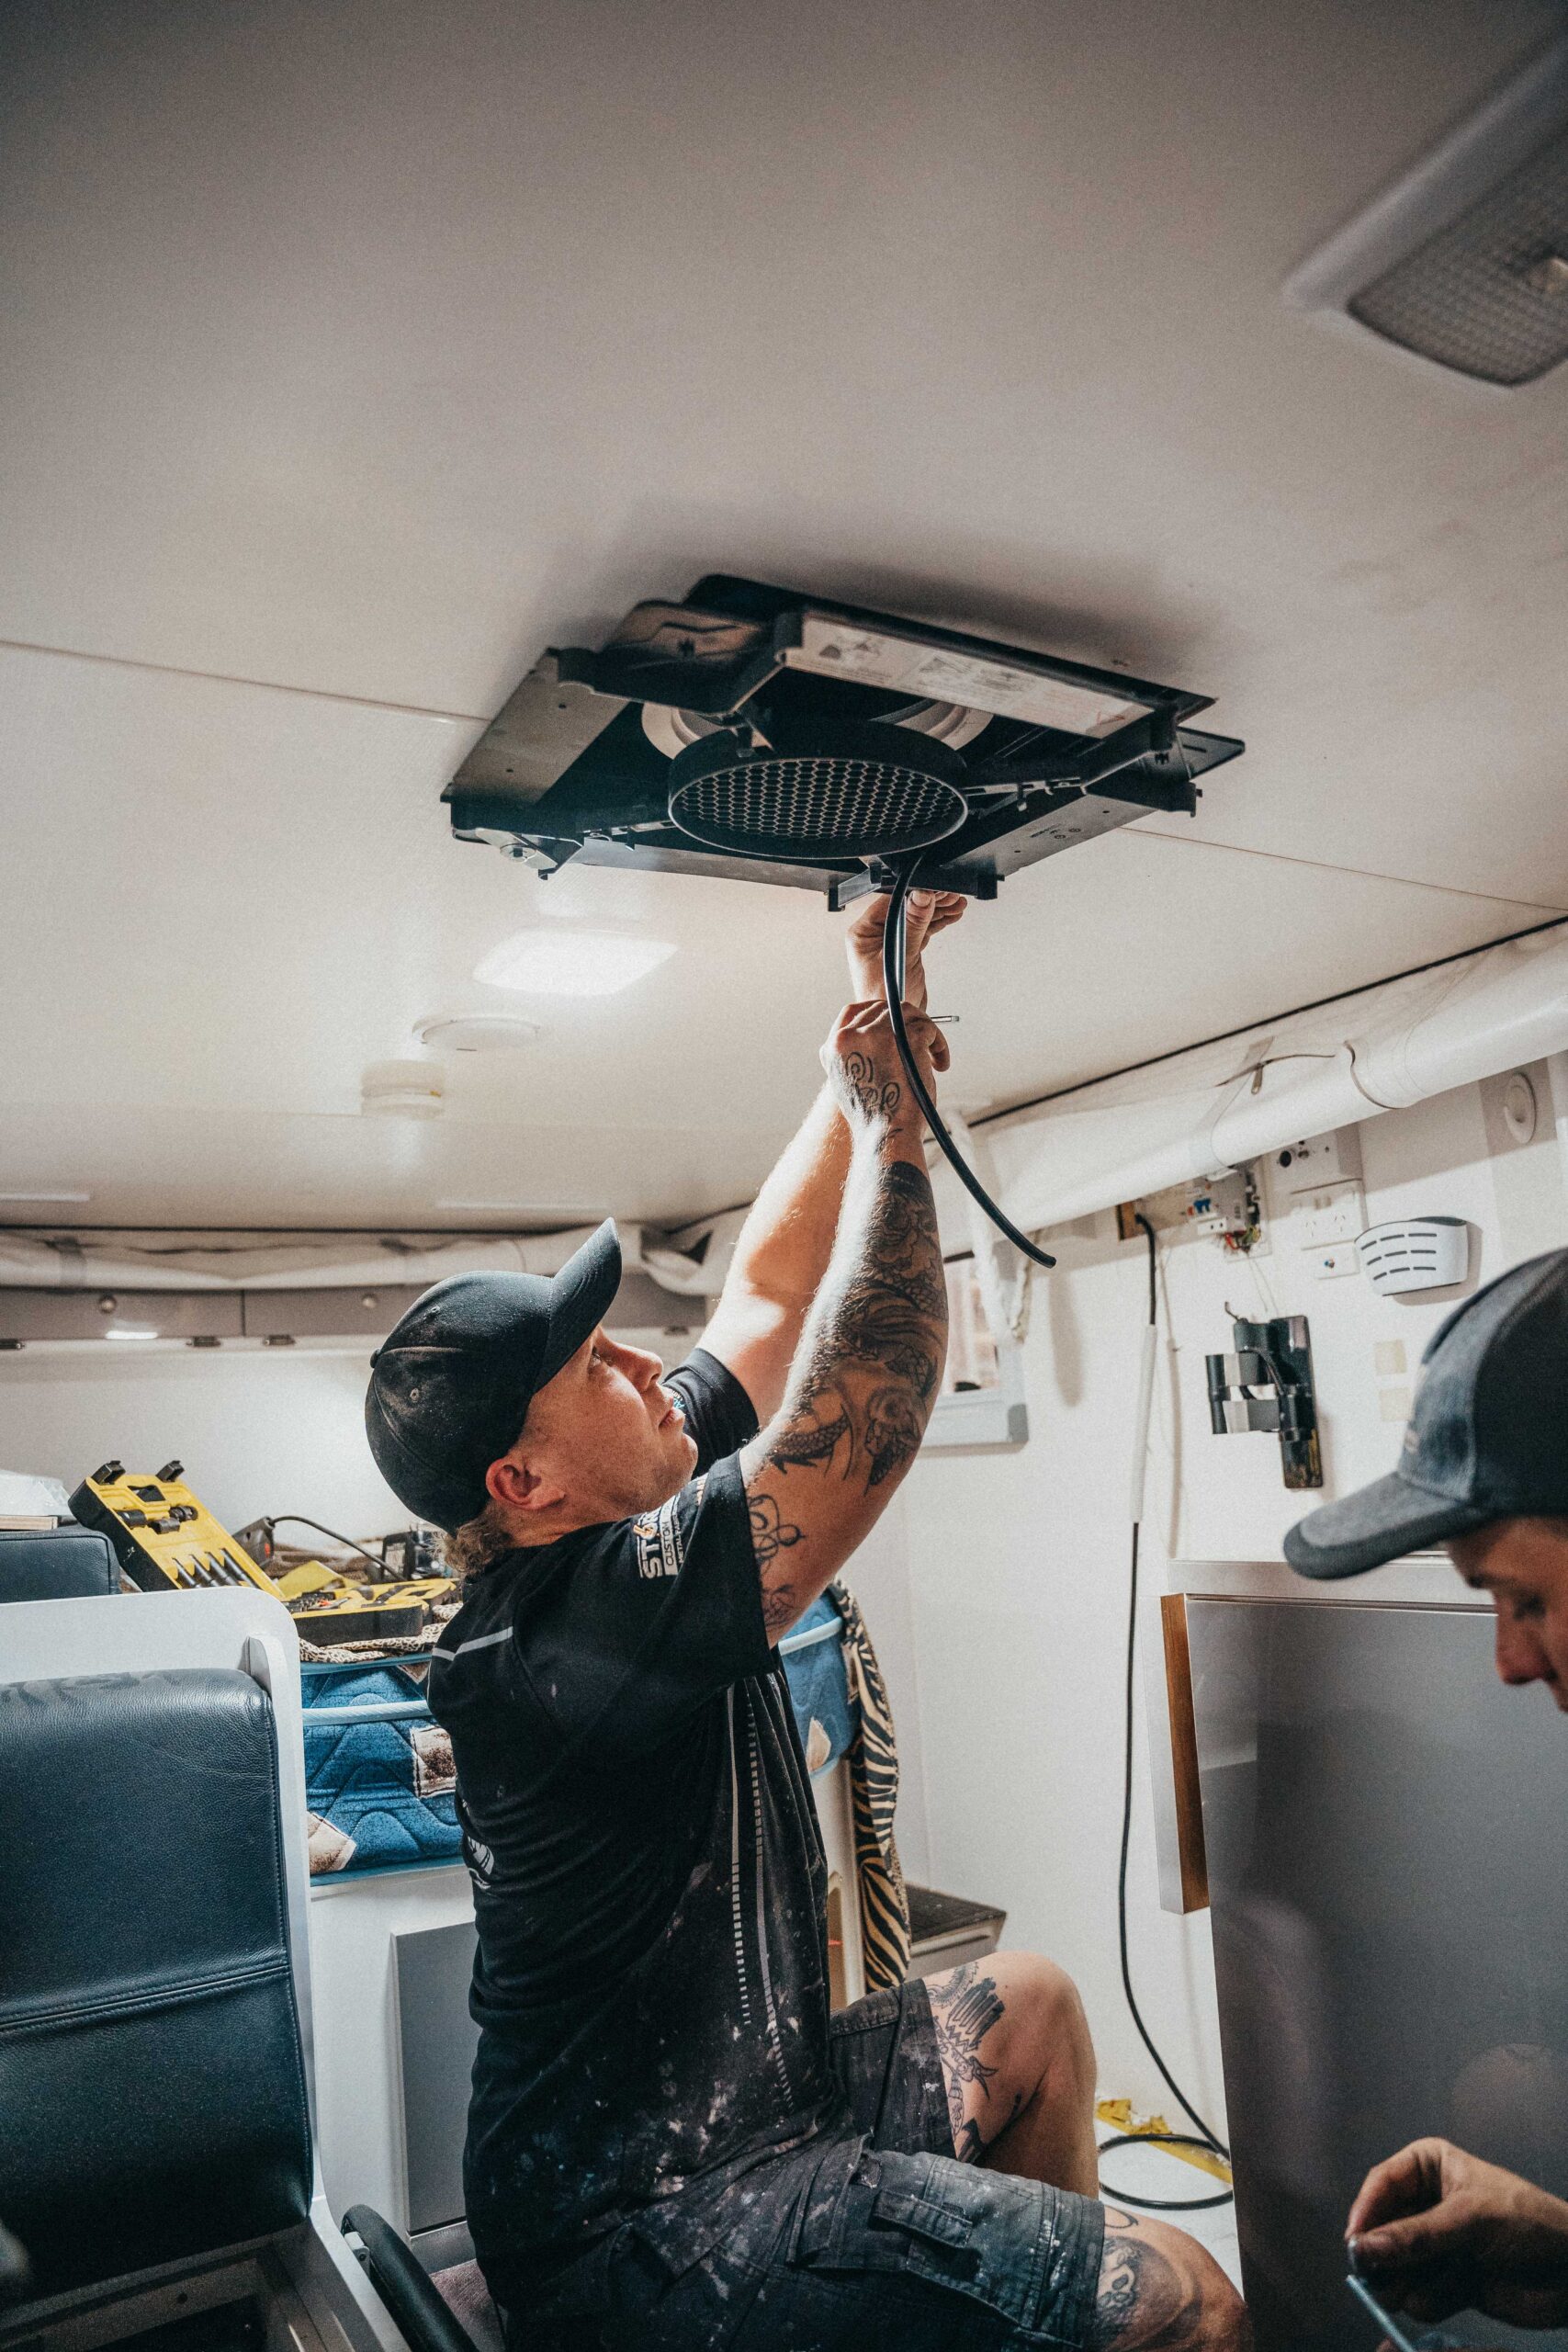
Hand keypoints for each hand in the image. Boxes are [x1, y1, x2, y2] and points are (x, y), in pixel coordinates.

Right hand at [820, 999, 947, 1133]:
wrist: (888, 1137)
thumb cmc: (876, 1120)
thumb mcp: (850, 1084)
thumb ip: (856, 1057)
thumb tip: (879, 1038)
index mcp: (834, 1047)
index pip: (852, 1011)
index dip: (876, 1014)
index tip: (894, 1026)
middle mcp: (851, 1036)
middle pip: (883, 1008)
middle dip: (905, 1022)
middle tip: (921, 1040)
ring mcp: (878, 1034)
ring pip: (908, 1013)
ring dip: (925, 1030)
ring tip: (933, 1055)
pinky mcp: (907, 1038)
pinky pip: (929, 1027)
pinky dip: (939, 1044)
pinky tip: (940, 1064)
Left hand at [844, 888, 965, 1010]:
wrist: (895, 1024)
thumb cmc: (886, 999)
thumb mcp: (902, 957)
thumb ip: (913, 925)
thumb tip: (921, 897)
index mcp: (863, 932)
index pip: (890, 902)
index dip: (914, 893)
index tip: (935, 889)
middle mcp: (875, 934)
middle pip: (905, 907)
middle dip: (930, 900)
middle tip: (951, 895)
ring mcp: (890, 941)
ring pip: (916, 917)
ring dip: (937, 909)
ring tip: (957, 902)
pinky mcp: (904, 948)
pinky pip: (921, 929)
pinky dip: (937, 922)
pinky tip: (951, 914)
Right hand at [1348, 2138, 1567, 2327]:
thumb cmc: (1526, 2225)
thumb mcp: (1469, 2221)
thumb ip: (1415, 2237)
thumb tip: (1361, 2249)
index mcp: (1430, 2167)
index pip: (1383, 2184)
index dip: (1366, 2213)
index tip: (1354, 2244)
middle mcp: (1428, 2203)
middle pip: (1384, 2229)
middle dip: (1384, 2256)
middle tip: (1374, 2280)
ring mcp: (1438, 2244)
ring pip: (1398, 2266)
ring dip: (1408, 2281)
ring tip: (1423, 2287)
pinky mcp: (1449, 2280)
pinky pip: (1420, 2293)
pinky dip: (1433, 2297)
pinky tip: (1461, 2291)